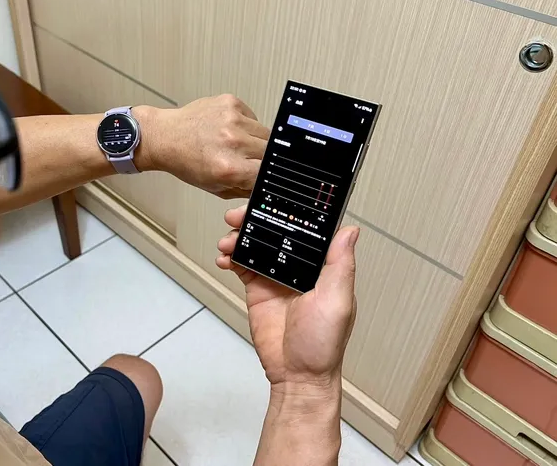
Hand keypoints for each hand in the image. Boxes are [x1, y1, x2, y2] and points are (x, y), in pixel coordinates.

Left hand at [137, 95, 268, 198]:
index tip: (261, 175)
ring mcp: (233, 119)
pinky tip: (230, 129)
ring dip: (256, 141)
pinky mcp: (231, 102)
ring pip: (266, 133)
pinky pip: (254, 117)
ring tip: (235, 144)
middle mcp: (233, 141)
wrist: (166, 136)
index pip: (268, 174)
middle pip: (271, 152)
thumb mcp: (216, 187)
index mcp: (229, 167)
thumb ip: (245, 190)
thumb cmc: (187, 162)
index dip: (265, 176)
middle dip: (262, 158)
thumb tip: (265, 187)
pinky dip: (247, 125)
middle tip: (246, 159)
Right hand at [216, 205, 357, 396]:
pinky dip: (231, 258)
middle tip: (237, 216)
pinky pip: (241, 265)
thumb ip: (340, 265)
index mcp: (321, 264)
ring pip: (254, 244)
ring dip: (238, 237)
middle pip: (274, 231)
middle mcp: (298, 266)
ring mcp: (275, 276)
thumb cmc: (323, 344)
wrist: (296, 375)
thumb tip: (350, 231)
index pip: (303, 228)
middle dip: (254, 219)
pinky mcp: (257, 289)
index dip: (285, 210)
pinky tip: (224, 258)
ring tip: (227, 241)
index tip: (268, 200)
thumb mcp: (338, 302)